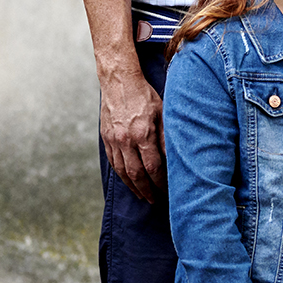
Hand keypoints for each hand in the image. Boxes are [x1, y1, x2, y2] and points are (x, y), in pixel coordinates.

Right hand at [100, 70, 165, 202]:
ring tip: (142, 196)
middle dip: (147, 190)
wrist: (119, 81)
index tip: (167, 191)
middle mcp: (126, 140)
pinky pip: (113, 162)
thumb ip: (167, 137)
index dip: (160, 182)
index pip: (154, 167)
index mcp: (143, 134)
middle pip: (137, 174)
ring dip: (133, 187)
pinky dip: (121, 175)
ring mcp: (114, 140)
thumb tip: (175, 158)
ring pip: (123, 171)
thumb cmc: (145, 95)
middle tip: (155, 201)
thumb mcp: (163, 112)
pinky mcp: (106, 138)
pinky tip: (128, 181)